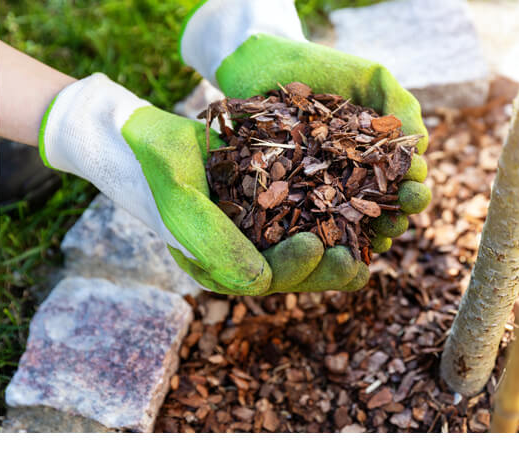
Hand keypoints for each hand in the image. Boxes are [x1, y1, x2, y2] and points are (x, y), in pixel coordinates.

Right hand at [40, 74, 367, 293]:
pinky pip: (309, 214)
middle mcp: (240, 253)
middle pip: (293, 270)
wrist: (147, 135)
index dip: (295, 269)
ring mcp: (258, 229)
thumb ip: (215, 243)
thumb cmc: (158, 168)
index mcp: (216, 265)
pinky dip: (337, 212)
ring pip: (307, 246)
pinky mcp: (272, 202)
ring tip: (371, 239)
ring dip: (341, 245)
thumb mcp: (182, 202)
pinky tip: (366, 205)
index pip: (263, 280)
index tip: (316, 245)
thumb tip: (260, 284)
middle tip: (356, 256)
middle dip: (328, 267)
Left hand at [182, 0, 429, 249]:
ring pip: (347, 224)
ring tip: (371, 241)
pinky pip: (302, 222)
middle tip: (397, 220)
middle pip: (381, 209)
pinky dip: (317, 236)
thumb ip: (401, 106)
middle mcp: (352, 178)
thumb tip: (422, 147)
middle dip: (395, 218)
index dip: (414, 190)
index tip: (413, 189)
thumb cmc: (323, 69)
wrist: (265, 65)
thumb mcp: (371, 79)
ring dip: (363, 237)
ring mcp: (318, 189)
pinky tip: (327, 245)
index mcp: (379, 155)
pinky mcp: (283, 195)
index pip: (405, 181)